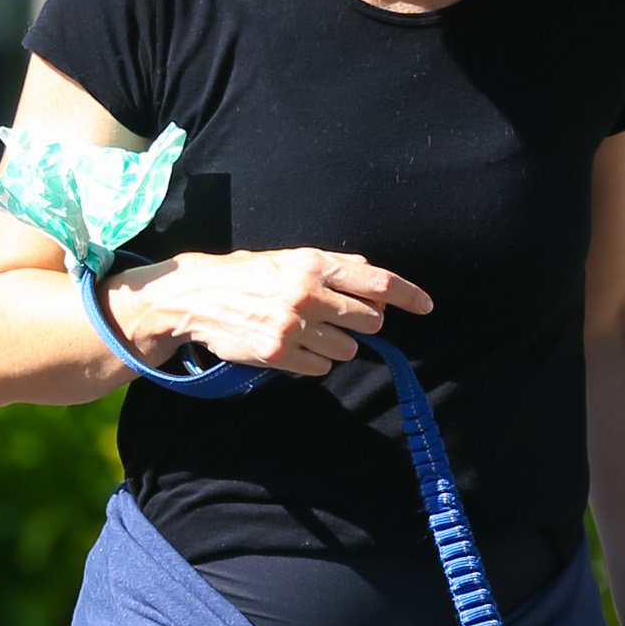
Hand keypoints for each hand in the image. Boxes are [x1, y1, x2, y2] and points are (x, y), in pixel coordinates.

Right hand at [102, 247, 431, 377]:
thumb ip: (334, 266)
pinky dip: (314, 361)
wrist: (198, 297)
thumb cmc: (248, 275)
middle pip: (370, 321)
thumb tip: (375, 278)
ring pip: (347, 349)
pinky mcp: (279, 354)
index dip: (409, 295)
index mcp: (314, 264)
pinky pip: (321, 367)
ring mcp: (293, 325)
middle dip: (362, 323)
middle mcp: (307, 293)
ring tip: (308, 331)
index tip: (427, 306)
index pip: (378, 282)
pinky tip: (292, 345)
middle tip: (337, 318)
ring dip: (336, 345)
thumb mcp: (290, 258)